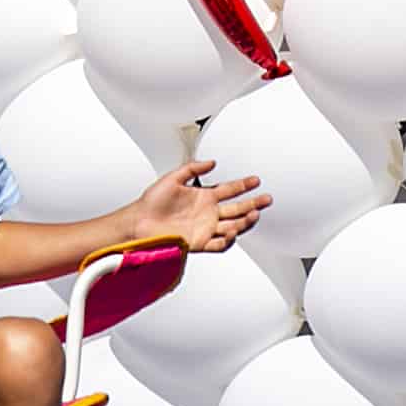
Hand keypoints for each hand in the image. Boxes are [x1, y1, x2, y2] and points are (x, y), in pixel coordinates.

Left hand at [130, 160, 269, 254]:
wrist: (139, 222)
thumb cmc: (152, 202)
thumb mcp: (172, 178)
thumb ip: (192, 169)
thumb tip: (212, 162)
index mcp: (203, 197)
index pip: (229, 189)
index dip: (243, 185)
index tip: (255, 180)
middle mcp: (207, 213)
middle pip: (237, 208)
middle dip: (253, 203)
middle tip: (266, 198)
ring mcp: (205, 228)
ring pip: (232, 225)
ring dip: (245, 221)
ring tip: (255, 214)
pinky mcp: (199, 242)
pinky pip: (218, 244)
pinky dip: (227, 239)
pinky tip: (232, 230)